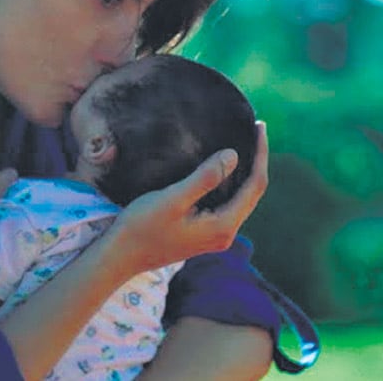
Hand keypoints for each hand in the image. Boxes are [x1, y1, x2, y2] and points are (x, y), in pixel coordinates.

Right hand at [111, 121, 268, 272]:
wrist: (122, 255)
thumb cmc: (142, 226)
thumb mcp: (172, 199)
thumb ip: (204, 178)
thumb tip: (233, 155)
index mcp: (223, 226)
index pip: (254, 185)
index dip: (260, 155)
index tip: (259, 126)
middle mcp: (225, 234)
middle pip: (253, 192)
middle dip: (257, 161)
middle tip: (256, 129)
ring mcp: (216, 236)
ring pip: (241, 199)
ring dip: (245, 172)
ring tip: (246, 144)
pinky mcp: (205, 233)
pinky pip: (228, 204)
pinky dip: (232, 183)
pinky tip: (224, 169)